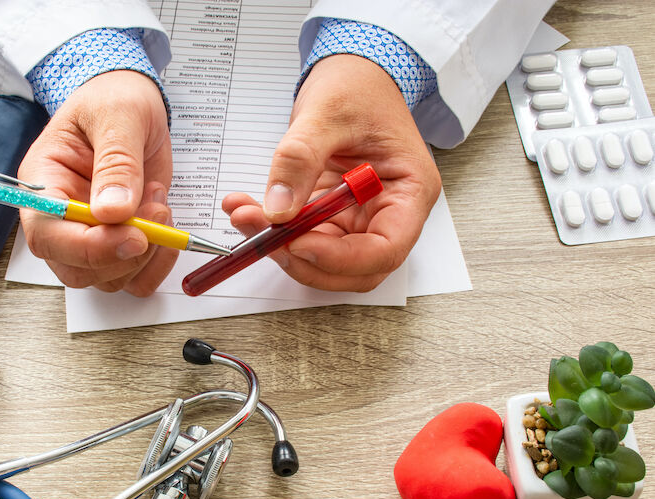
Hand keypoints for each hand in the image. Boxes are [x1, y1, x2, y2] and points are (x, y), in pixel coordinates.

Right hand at [18, 70, 175, 294]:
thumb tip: (113, 211)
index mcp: (43, 184)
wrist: (131, 101)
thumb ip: (117, 162)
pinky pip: (137, 277)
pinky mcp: (122, 242)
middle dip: (124, 255)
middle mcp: (62, 219)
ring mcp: (93, 234)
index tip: (134, 236)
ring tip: (159, 202)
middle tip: (157, 215)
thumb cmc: (114, 100)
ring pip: (110, 279)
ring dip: (147, 254)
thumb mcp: (118, 116)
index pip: (48, 235)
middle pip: (77, 270)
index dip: (89, 247)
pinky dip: (159, 262)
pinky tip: (167, 225)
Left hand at [223, 54, 440, 291]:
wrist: (351, 75)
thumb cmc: (358, 87)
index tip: (297, 244)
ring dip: (280, 248)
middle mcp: (388, 212)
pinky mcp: (331, 215)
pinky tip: (245, 209)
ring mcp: (359, 217)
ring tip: (244, 215)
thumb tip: (277, 210)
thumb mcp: (327, 113)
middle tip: (262, 234)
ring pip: (323, 259)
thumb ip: (300, 160)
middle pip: (353, 267)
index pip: (386, 249)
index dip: (341, 258)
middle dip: (304, 258)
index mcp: (409, 191)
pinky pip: (302, 238)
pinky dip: (272, 231)